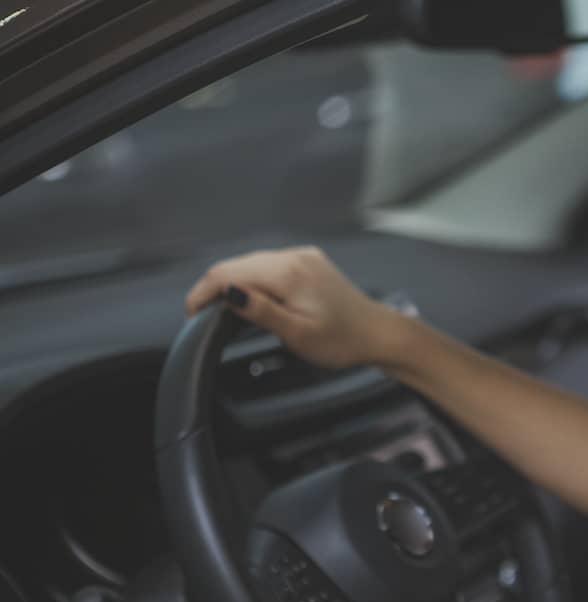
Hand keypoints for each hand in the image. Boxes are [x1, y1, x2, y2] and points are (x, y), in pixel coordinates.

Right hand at [184, 246, 404, 369]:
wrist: (378, 333)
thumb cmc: (342, 340)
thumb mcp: (297, 333)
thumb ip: (260, 311)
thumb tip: (228, 292)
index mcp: (289, 273)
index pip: (229, 272)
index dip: (203, 291)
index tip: (191, 313)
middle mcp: (295, 257)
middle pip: (238, 264)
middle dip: (214, 287)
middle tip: (201, 315)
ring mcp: (303, 256)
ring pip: (253, 263)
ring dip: (234, 282)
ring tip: (222, 309)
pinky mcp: (309, 261)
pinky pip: (271, 264)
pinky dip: (254, 278)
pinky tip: (252, 297)